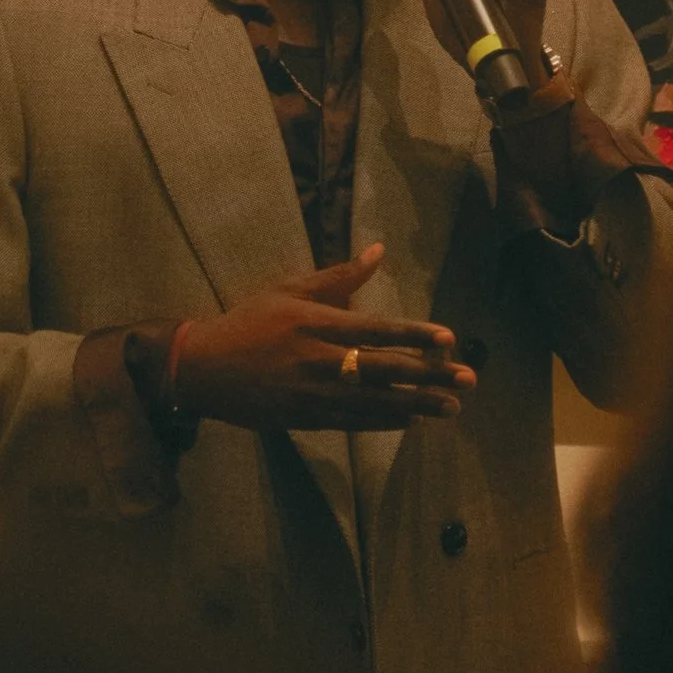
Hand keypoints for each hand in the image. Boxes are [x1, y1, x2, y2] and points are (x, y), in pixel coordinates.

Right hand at [173, 243, 474, 431]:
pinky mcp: (306, 418)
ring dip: (417, 405)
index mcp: (316, 322)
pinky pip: (353, 421)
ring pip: (375, 401)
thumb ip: (337, 277)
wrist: (204, 368)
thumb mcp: (289, 289)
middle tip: (468, 380)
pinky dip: (384, 421)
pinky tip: (411, 421)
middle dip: (429, 375)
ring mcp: (313, 393)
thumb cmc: (249, 322)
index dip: (414, 335)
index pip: (375, 329)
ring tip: (452, 407)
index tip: (448, 339)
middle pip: (384, 369)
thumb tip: (378, 251)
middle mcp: (319, 359)